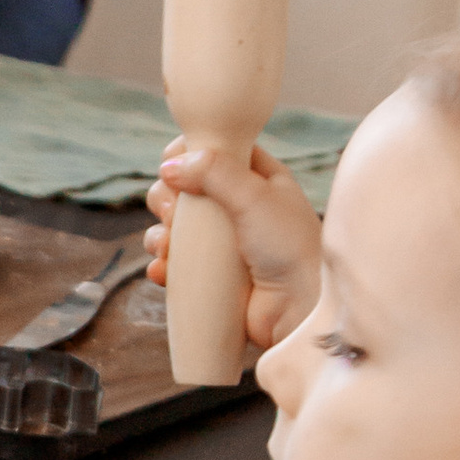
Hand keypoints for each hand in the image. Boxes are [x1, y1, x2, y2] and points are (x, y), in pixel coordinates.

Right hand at [147, 140, 321, 349]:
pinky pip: (174, 262)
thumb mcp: (255, 195)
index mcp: (256, 177)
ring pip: (173, 225)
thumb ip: (214, 170)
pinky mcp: (210, 273)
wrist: (299, 309)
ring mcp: (222, 242)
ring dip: (160, 233)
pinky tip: (164, 269)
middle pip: (183, 187)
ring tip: (170, 246)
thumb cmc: (290, 247)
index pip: (213, 150)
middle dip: (167, 198)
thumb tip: (169, 165)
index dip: (186, 155)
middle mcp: (237, 206)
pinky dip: (162, 264)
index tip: (173, 167)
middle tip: (174, 213)